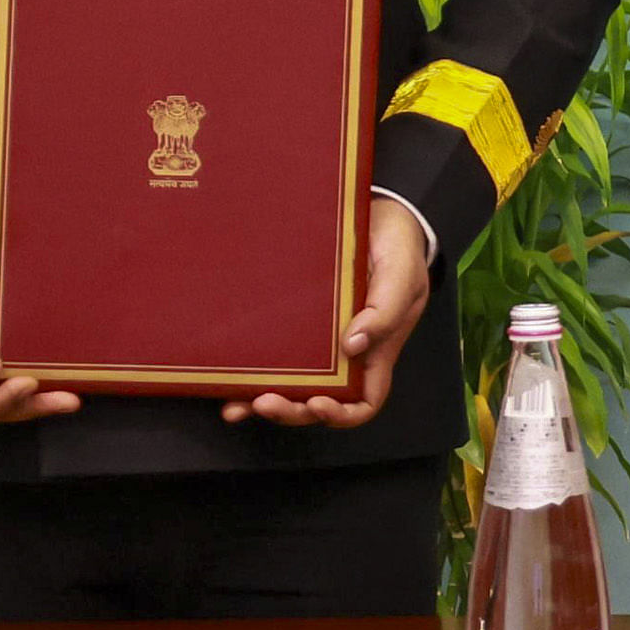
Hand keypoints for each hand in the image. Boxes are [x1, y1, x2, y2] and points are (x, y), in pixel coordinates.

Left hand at [225, 199, 430, 427]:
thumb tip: (353, 346)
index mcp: (376, 352)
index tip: (318, 402)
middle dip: (292, 410)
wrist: (378, 216)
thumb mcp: (401, 275)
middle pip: (319, 402)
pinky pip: (273, 356)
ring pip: (292, 387)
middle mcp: (344, 355)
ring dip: (264, 401)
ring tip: (240, 403)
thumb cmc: (397, 249)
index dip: (341, 414)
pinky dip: (250, 374)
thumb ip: (385, 311)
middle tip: (265, 401)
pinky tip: (228, 380)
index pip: (363, 402)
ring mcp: (318, 343)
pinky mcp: (296, 323)